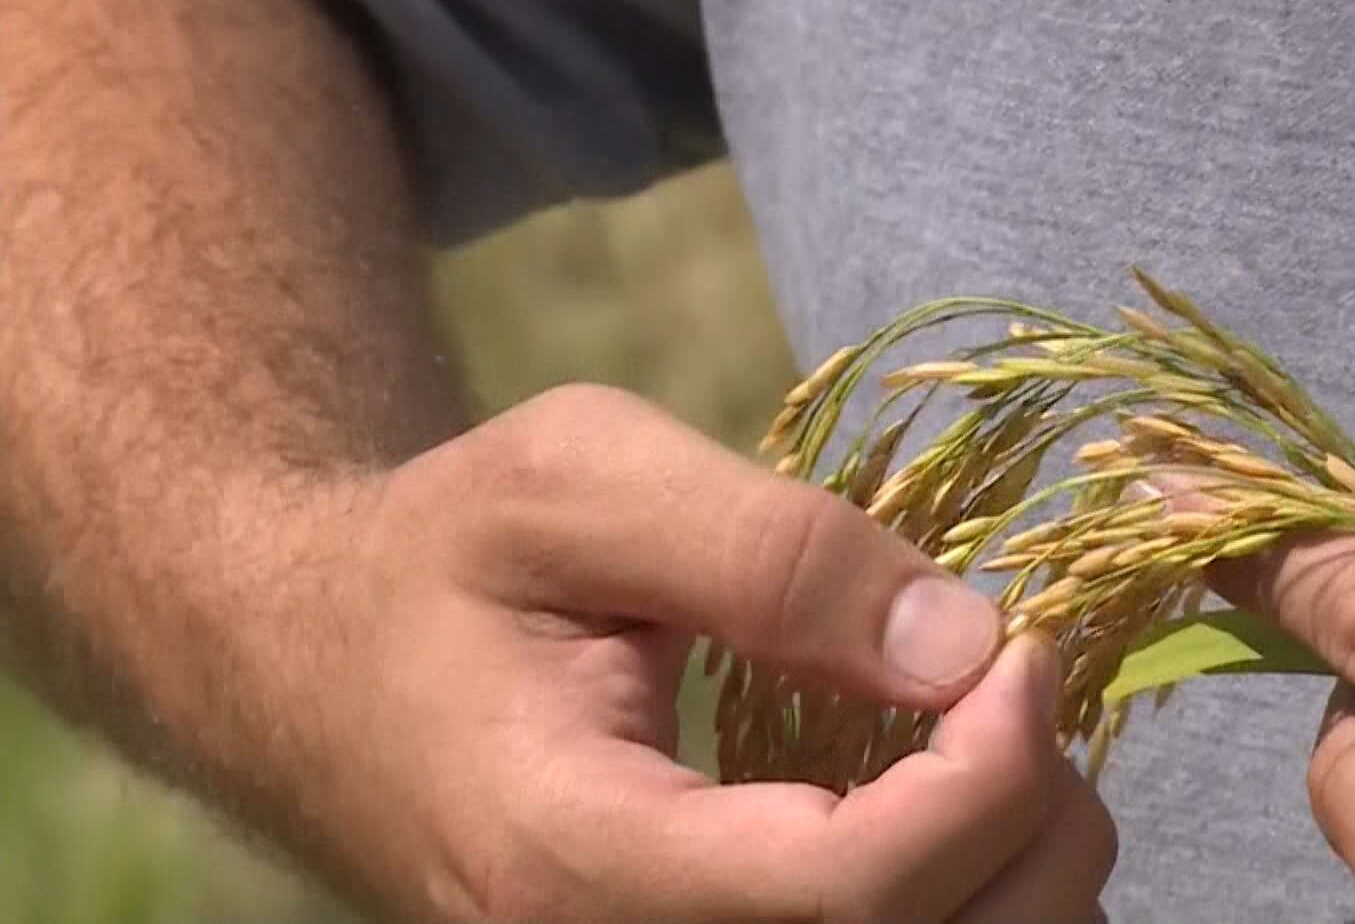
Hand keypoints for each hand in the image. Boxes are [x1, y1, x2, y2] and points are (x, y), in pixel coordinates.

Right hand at [258, 384, 1115, 922]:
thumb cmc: (442, 556)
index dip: (983, 777)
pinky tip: (942, 799)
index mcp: (571, 861)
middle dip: (1030, 834)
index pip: (849, 893)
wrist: (315, 663)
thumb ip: (771, 550)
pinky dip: (961, 900)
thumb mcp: (580, 481)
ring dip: (1015, 880)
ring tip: (997, 741)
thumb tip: (960, 645)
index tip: (1022, 650)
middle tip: (1027, 687)